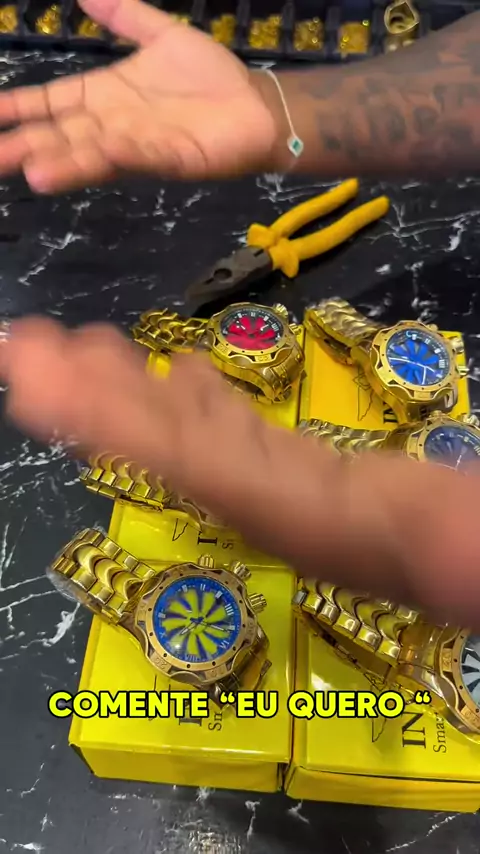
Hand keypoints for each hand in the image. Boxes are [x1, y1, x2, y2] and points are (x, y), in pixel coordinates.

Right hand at [0, 0, 277, 192]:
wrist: (255, 105)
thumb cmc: (209, 77)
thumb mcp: (161, 35)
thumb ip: (124, 16)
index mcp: (104, 97)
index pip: (51, 104)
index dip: (19, 109)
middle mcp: (112, 125)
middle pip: (62, 136)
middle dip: (28, 146)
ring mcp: (141, 145)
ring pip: (94, 154)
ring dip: (66, 163)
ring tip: (35, 173)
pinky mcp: (173, 158)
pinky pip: (145, 156)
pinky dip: (124, 154)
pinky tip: (103, 150)